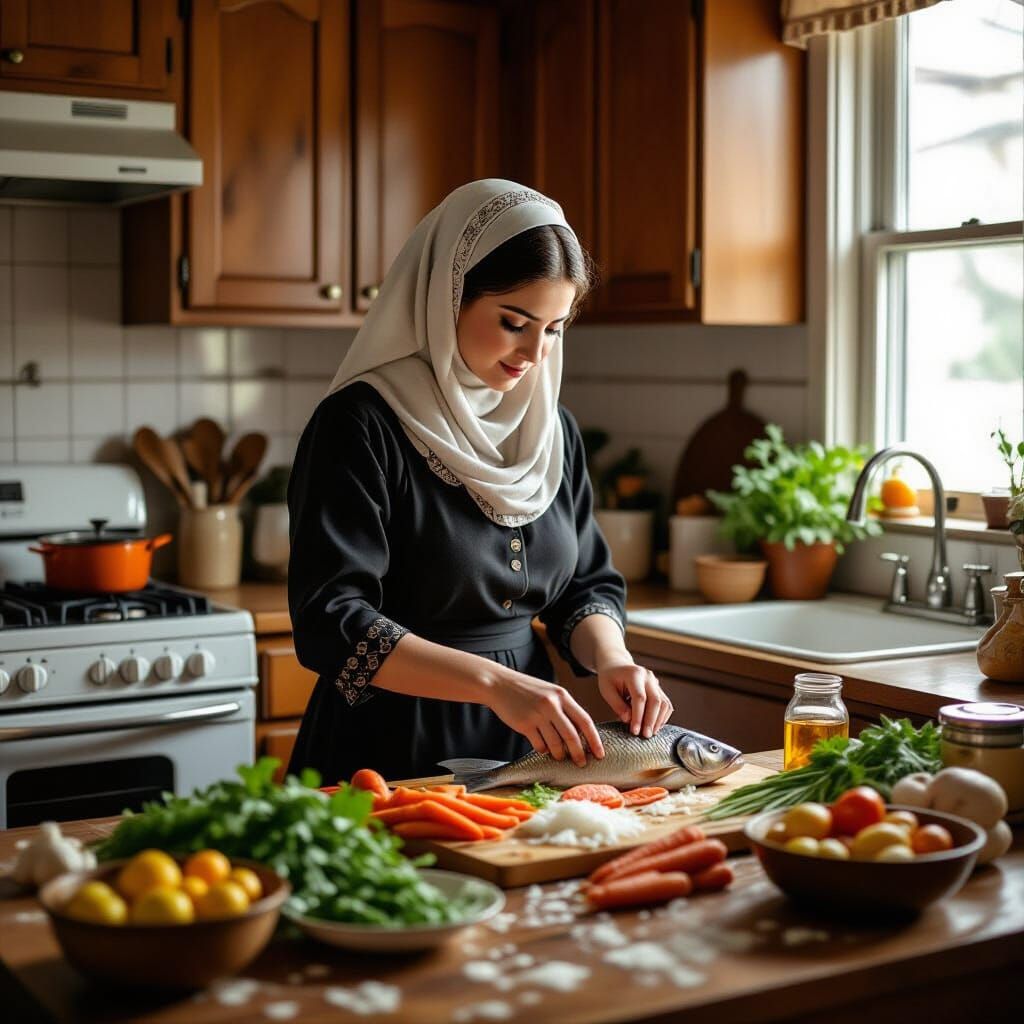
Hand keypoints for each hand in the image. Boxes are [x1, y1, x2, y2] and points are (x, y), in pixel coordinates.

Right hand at [486, 672, 604, 766]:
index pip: (585, 721)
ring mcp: (538, 715)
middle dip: (579, 753)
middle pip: (572, 735)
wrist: (499, 684)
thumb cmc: (527, 690)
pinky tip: (543, 748)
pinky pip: (539, 745)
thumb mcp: (550, 693)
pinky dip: (543, 750)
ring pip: (556, 743)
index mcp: (562, 696)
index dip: (594, 739)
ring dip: (560, 754)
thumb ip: (564, 709)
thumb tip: (580, 733)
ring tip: (560, 757)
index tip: (600, 753)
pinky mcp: (524, 725)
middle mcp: (552, 705)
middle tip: (582, 763)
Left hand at [597, 660, 673, 737]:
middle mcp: (648, 677)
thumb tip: (629, 720)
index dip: (638, 716)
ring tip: (650, 734)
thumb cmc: (610, 678)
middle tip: (645, 736)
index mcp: (634, 674)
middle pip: (655, 700)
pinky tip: (654, 726)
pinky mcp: (659, 689)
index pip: (640, 697)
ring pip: (663, 703)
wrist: (617, 665)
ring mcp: (655, 682)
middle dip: (651, 720)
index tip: (634, 731)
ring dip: (658, 720)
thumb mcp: (607, 690)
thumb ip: (617, 705)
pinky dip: (662, 717)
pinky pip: (665, 704)